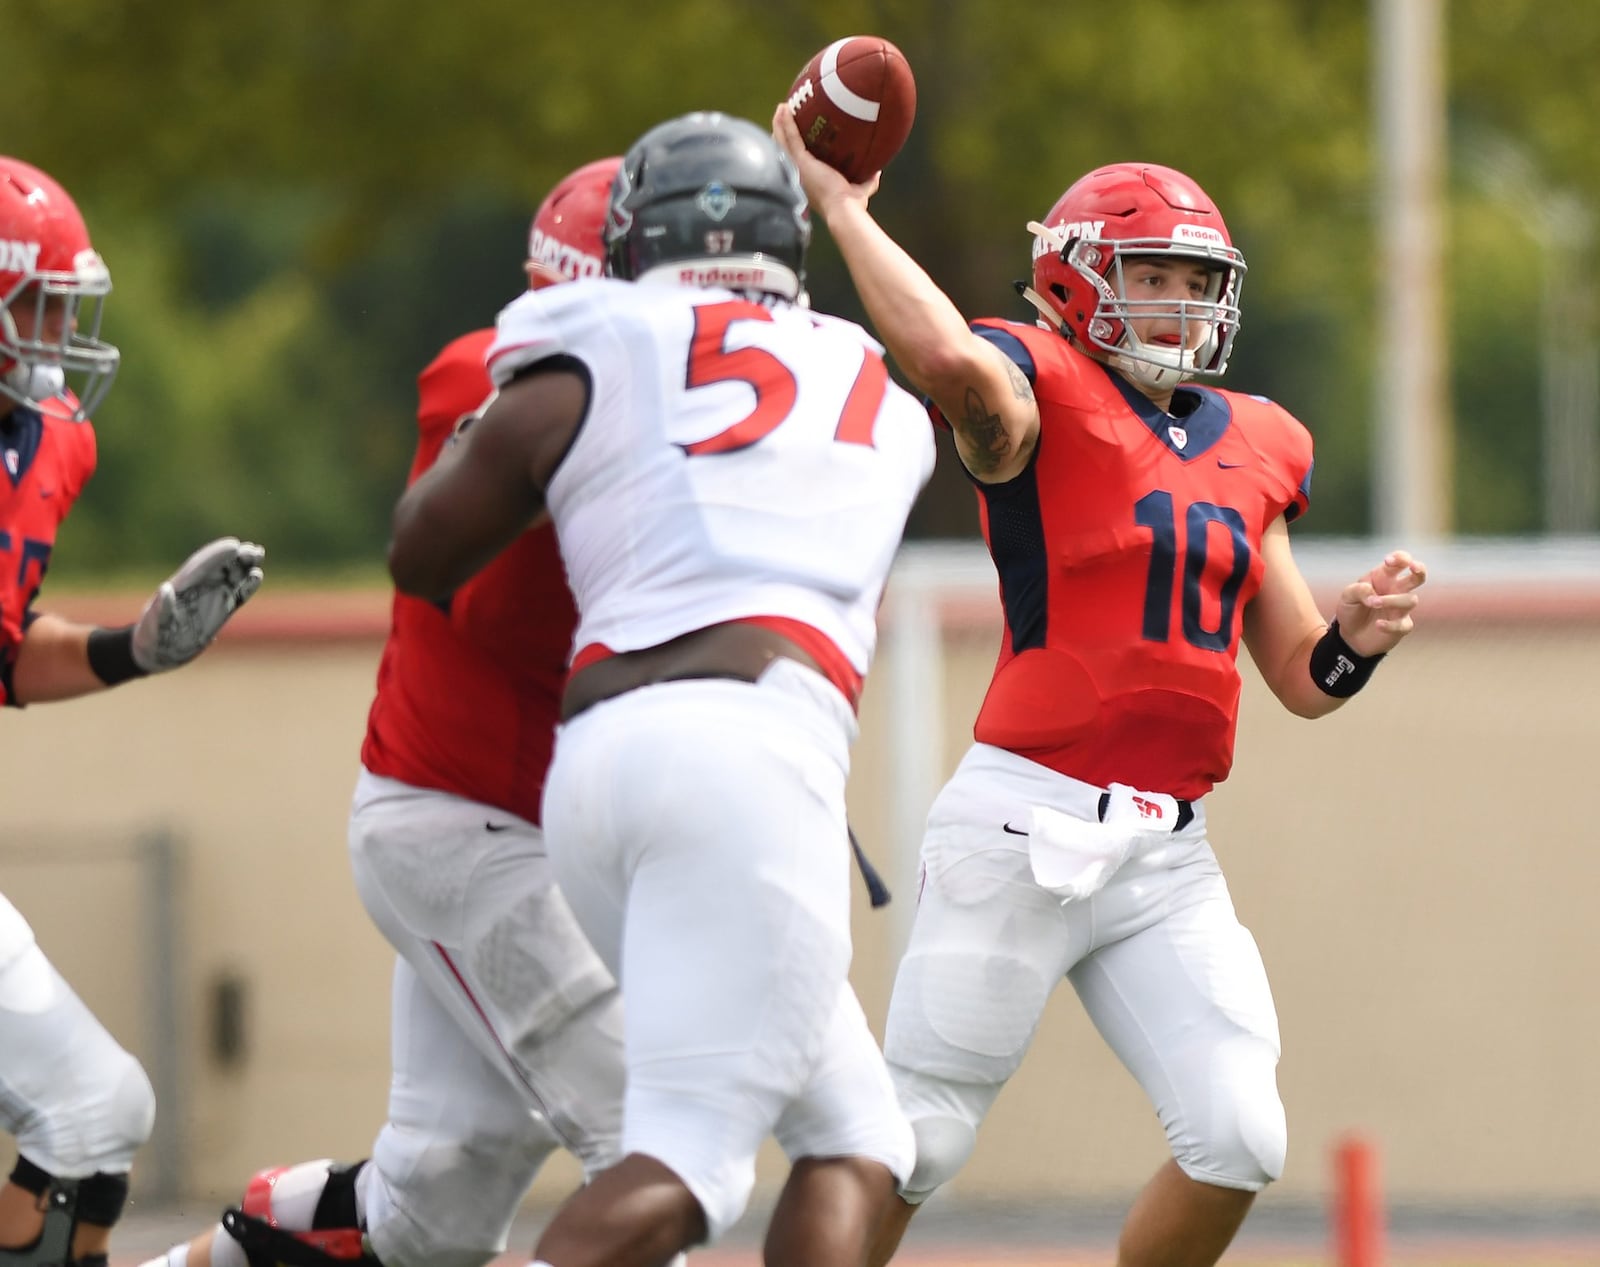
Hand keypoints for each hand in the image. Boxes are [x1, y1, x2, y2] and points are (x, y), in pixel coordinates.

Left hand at [132, 537, 265, 672]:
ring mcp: (210, 599)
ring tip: (259, 554)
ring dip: (244, 566)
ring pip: (230, 578)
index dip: (216, 555)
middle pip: (219, 567)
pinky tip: (257, 576)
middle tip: (254, 549)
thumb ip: (160, 607)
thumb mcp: (153, 623)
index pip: (200, 567)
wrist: (156, 653)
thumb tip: (165, 588)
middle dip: (235, 556)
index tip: (234, 545)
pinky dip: (247, 586)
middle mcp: (197, 590)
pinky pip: (236, 596)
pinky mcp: (220, 612)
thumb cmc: (150, 637)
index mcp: (181, 588)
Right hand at [771, 103, 879, 220]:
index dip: (794, 149)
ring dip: (780, 124)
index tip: (796, 135)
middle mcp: (799, 174)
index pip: (797, 161)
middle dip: (782, 134)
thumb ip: (868, 181)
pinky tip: (784, 110)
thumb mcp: (859, 189)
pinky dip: (785, 123)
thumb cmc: (850, 204)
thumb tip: (878, 171)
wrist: (844, 208)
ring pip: (783, 142)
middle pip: (785, 150)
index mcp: (809, 180)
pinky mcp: (800, 161)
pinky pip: (790, 138)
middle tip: (784, 117)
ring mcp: (797, 167)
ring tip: (782, 108)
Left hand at [1333, 550, 1425, 656]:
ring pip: (1410, 600)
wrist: (1350, 636)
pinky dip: (1390, 624)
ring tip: (1373, 603)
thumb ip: (1358, 590)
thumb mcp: (1347, 596)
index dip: (1400, 558)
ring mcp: (1402, 608)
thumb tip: (1373, 595)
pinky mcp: (1402, 626)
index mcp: (1385, 577)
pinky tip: (1378, 624)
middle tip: (1413, 566)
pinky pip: (1403, 624)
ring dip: (1392, 600)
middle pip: (1418, 576)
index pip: (1400, 562)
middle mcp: (1397, 590)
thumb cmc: (1352, 609)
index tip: (1388, 561)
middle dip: (1420, 569)